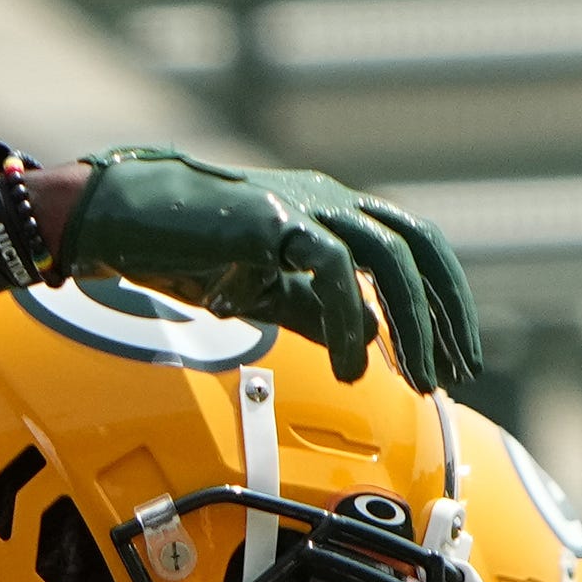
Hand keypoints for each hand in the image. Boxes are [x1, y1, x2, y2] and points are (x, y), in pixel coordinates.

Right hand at [53, 148, 481, 393]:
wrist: (122, 220)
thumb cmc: (183, 251)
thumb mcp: (263, 292)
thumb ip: (317, 311)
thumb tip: (370, 338)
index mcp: (331, 213)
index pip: (410, 248)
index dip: (440, 299)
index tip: (452, 355)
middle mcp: (329, 201)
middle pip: (416, 248)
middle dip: (444, 313)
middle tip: (458, 371)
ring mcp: (305, 206)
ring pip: (388, 259)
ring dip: (412, 325)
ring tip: (419, 380)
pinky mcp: (276, 221)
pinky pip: (333, 271)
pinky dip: (349, 322)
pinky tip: (352, 369)